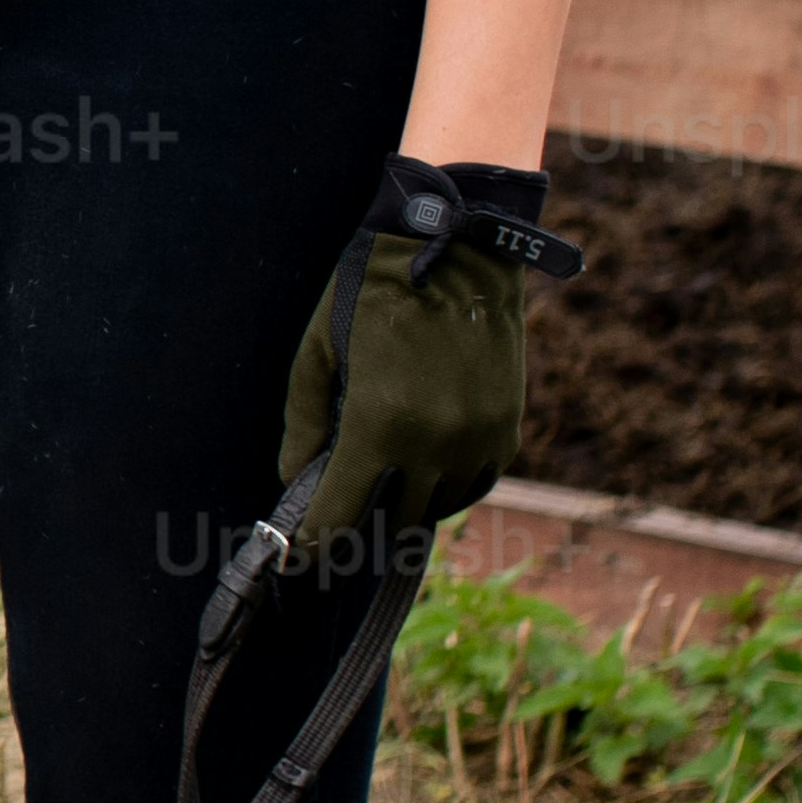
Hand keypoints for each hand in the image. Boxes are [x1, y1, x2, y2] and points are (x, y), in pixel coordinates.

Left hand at [264, 159, 583, 554]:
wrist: (456, 248)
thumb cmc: (374, 291)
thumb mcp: (319, 350)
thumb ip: (305, 422)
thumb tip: (295, 476)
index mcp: (382, 423)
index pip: (343, 510)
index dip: (315, 540)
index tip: (297, 554)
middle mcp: (436, 441)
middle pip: (391, 517)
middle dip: (359, 522)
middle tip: (335, 514)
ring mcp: (478, 438)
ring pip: (437, 506)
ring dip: (404, 505)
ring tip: (377, 488)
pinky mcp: (506, 429)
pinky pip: (474, 483)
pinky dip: (446, 487)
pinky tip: (422, 471)